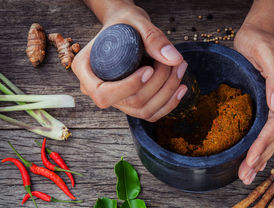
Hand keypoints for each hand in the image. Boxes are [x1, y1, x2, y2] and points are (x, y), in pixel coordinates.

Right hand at [72, 4, 187, 121]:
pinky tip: (181, 87)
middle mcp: (97, 90)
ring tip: (180, 68)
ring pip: (144, 110)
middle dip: (159, 85)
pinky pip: (151, 114)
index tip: (150, 69)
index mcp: (85, 70)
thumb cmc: (125, 23)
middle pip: (131, 102)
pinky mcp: (132, 104)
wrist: (126, 28)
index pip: (103, 94)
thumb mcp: (136, 22)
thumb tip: (174, 60)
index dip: (129, 87)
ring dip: (168, 93)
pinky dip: (169, 103)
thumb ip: (153, 38)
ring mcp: (116, 100)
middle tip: (174, 63)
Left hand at [234, 22, 273, 184]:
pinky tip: (255, 159)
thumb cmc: (258, 41)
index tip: (251, 160)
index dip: (264, 143)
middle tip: (246, 176)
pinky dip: (263, 146)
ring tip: (248, 175)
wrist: (258, 33)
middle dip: (261, 157)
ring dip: (262, 157)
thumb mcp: (264, 52)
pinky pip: (271, 130)